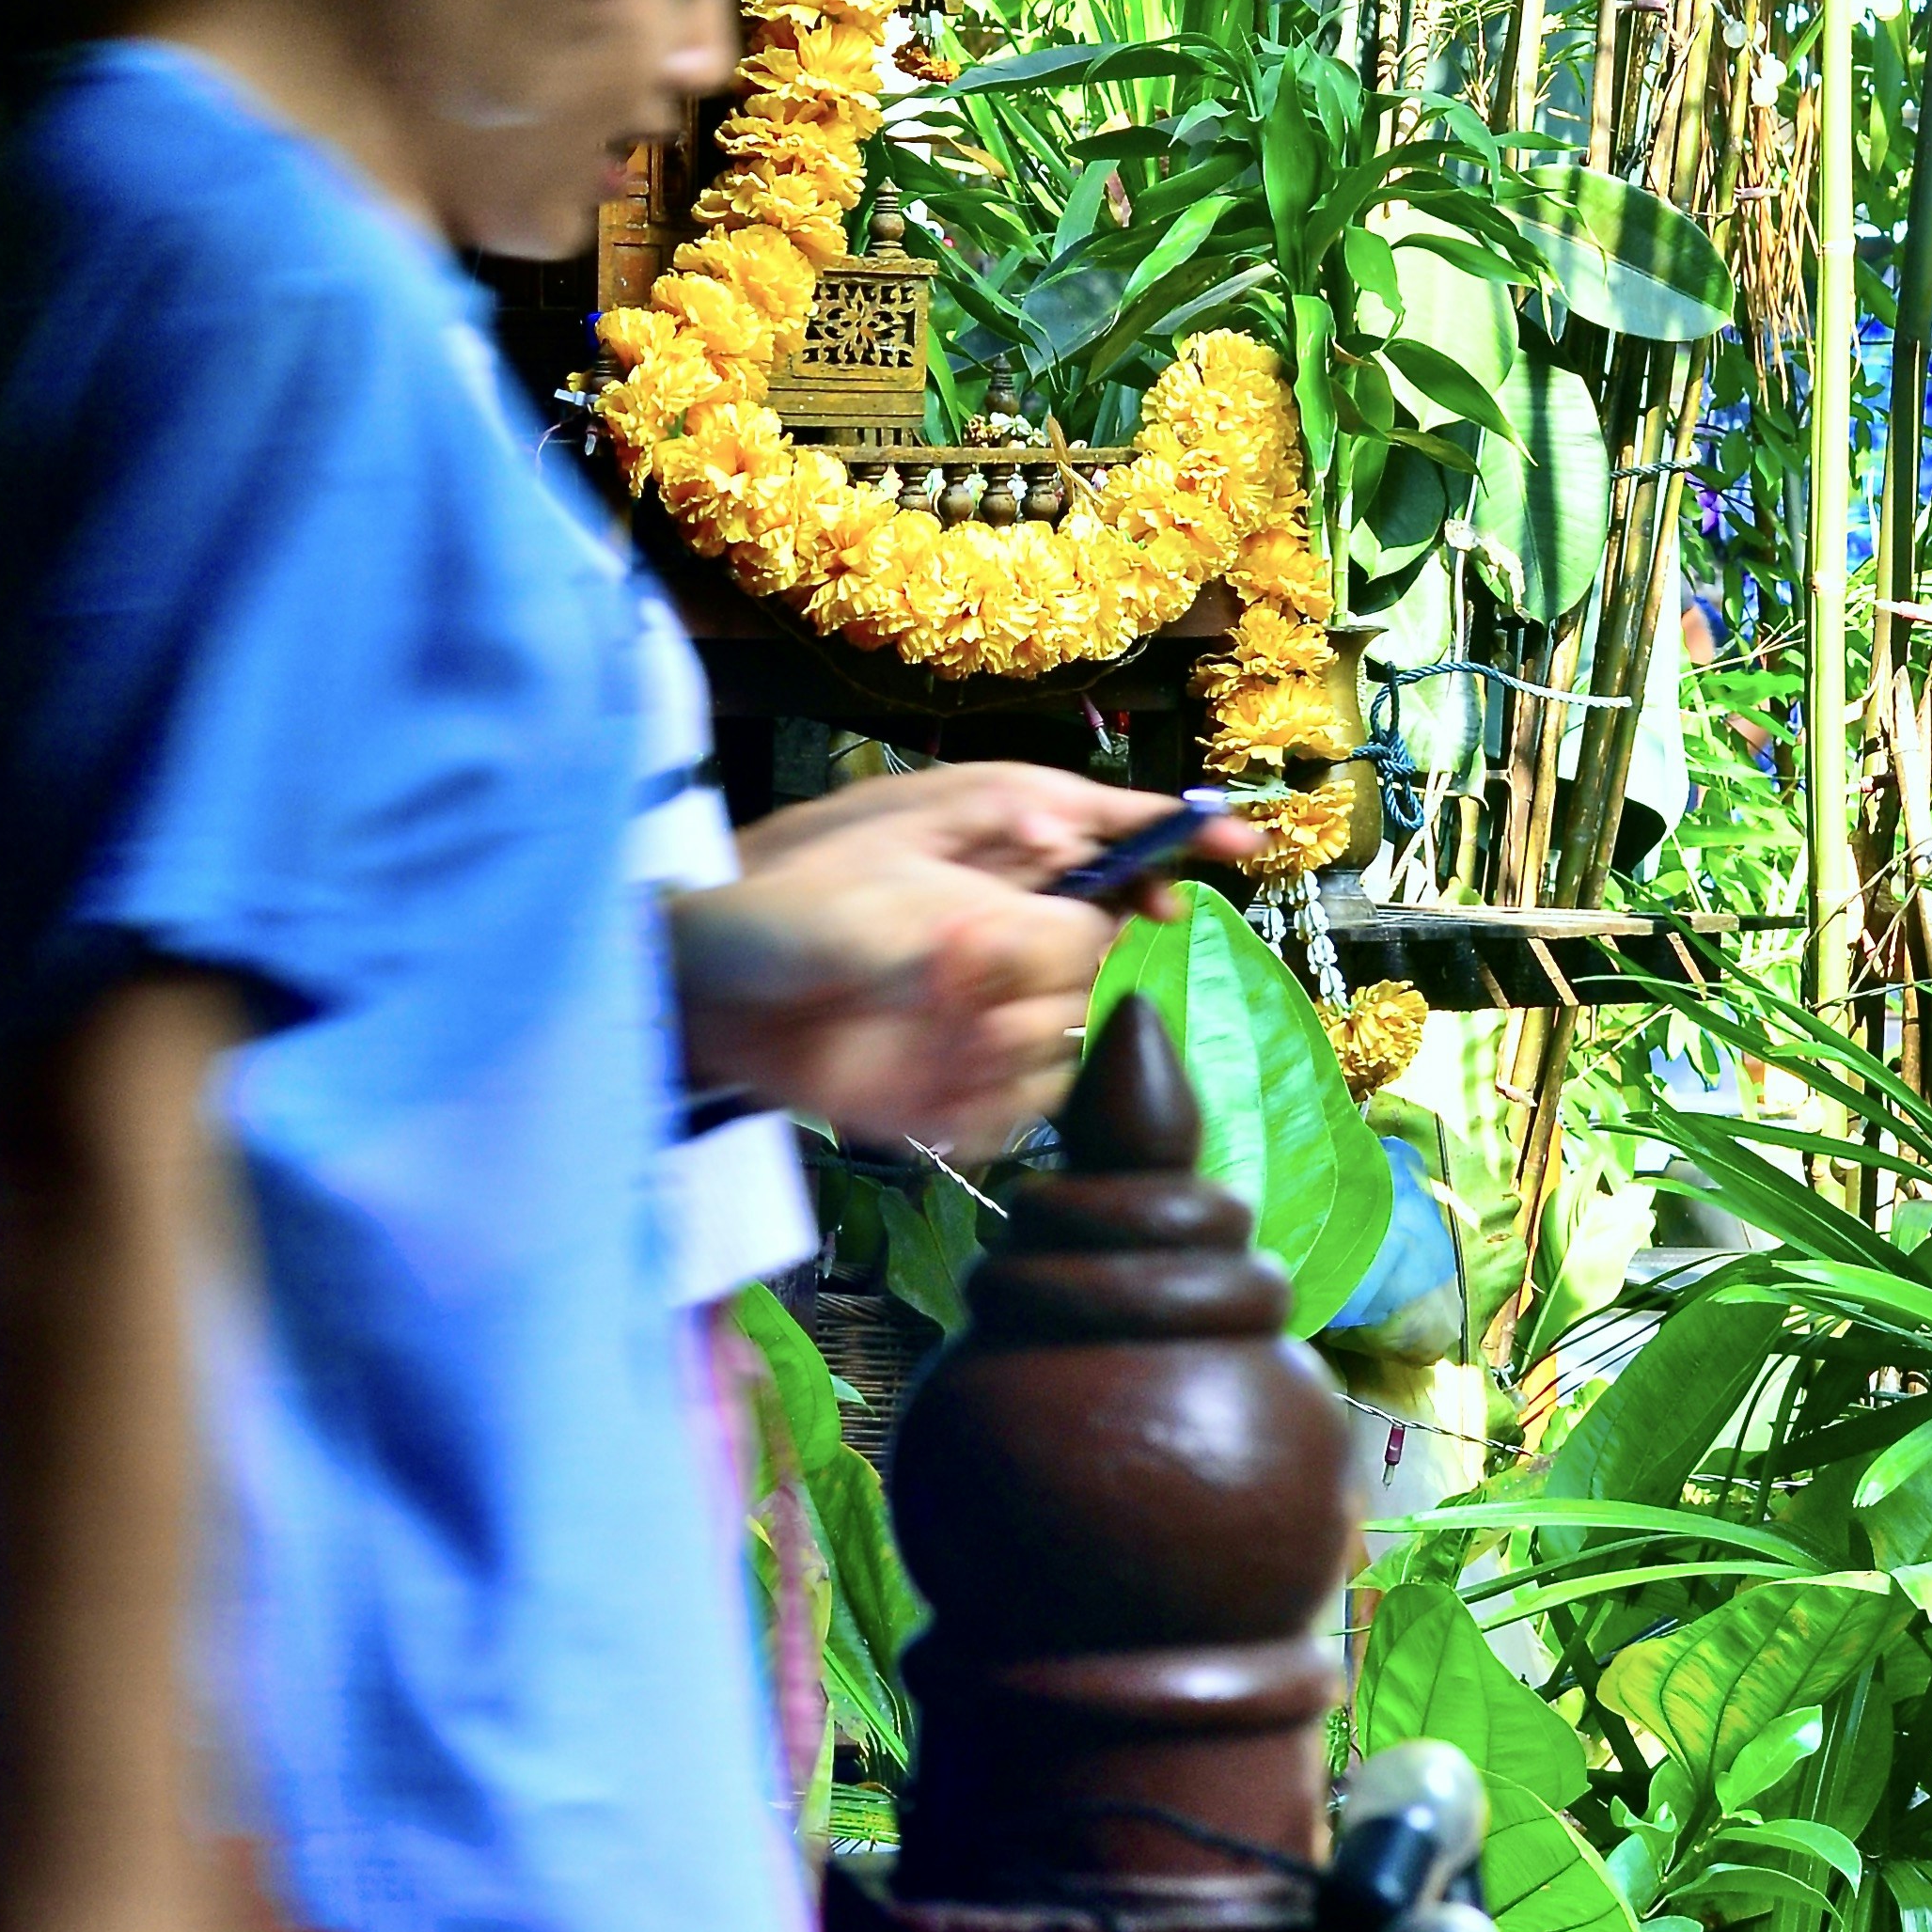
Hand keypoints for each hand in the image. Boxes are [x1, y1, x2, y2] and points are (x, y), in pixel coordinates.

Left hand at [670, 769, 1258, 1156]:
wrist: (686, 1001)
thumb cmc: (774, 914)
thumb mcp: (910, 905)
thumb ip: (1028, 925)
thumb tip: (1105, 941)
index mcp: (993, 834)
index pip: (1118, 826)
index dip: (1182, 835)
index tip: (1244, 846)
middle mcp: (1000, 912)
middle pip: (1100, 948)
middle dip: (1049, 973)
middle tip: (971, 974)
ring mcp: (979, 994)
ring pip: (1065, 1034)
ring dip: (1000, 1045)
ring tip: (916, 1028)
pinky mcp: (954, 1070)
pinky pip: (1018, 1102)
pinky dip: (979, 1105)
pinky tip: (915, 1086)